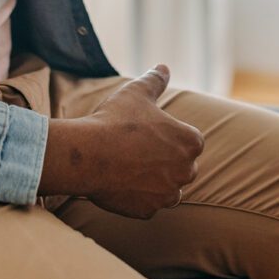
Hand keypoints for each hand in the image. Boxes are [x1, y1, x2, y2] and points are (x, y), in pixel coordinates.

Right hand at [38, 65, 203, 218]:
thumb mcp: (137, 93)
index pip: (190, 141)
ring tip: (132, 168)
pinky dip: (139, 197)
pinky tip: (122, 183)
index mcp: (190, 142)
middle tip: (138, 150)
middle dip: (166, 160)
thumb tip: (163, 67)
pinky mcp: (147, 211)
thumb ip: (155, 80)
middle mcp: (186, 172)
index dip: (169, 136)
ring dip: (156, 181)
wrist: (87, 155)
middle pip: (182, 167)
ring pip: (168, 189)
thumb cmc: (115, 120)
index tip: (150, 133)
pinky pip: (148, 205)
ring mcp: (166, 195)